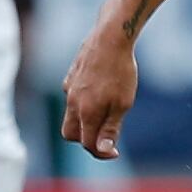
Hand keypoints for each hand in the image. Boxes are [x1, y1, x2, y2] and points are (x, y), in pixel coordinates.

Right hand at [62, 24, 139, 160]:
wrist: (110, 38)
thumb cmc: (121, 71)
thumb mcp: (123, 103)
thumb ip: (111, 129)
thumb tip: (102, 151)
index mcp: (86, 113)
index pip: (87, 144)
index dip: (101, 153)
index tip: (115, 153)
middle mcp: (72, 102)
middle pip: (71, 134)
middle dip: (86, 140)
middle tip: (105, 137)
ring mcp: (69, 88)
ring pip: (70, 115)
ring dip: (84, 122)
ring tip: (105, 113)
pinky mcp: (71, 76)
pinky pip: (72, 96)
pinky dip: (83, 103)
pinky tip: (99, 92)